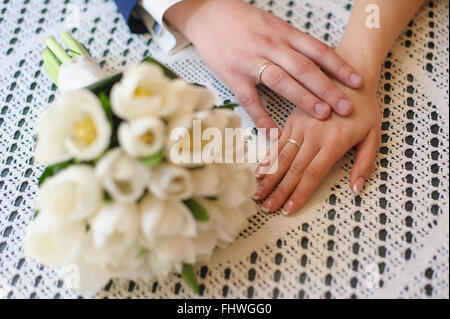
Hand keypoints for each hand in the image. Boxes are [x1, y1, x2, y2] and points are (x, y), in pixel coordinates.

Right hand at [165, 0, 363, 132]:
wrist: (208, 14)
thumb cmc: (243, 21)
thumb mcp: (273, 25)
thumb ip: (293, 43)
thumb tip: (319, 60)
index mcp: (283, 34)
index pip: (317, 50)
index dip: (339, 67)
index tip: (357, 82)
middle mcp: (270, 46)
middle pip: (304, 67)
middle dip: (327, 88)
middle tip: (346, 106)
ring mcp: (250, 60)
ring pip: (281, 80)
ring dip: (303, 99)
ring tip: (322, 115)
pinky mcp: (232, 74)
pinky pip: (249, 99)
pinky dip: (261, 117)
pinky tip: (273, 132)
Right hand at [252, 78, 380, 214]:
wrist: (350, 75)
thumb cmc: (365, 108)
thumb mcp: (374, 136)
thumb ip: (364, 164)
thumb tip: (356, 189)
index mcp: (334, 142)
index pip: (312, 174)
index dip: (299, 193)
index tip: (288, 209)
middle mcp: (314, 135)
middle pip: (293, 169)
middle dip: (279, 191)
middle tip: (267, 208)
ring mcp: (300, 126)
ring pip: (281, 157)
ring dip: (269, 178)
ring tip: (258, 194)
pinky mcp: (292, 119)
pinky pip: (277, 142)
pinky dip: (267, 158)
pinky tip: (258, 171)